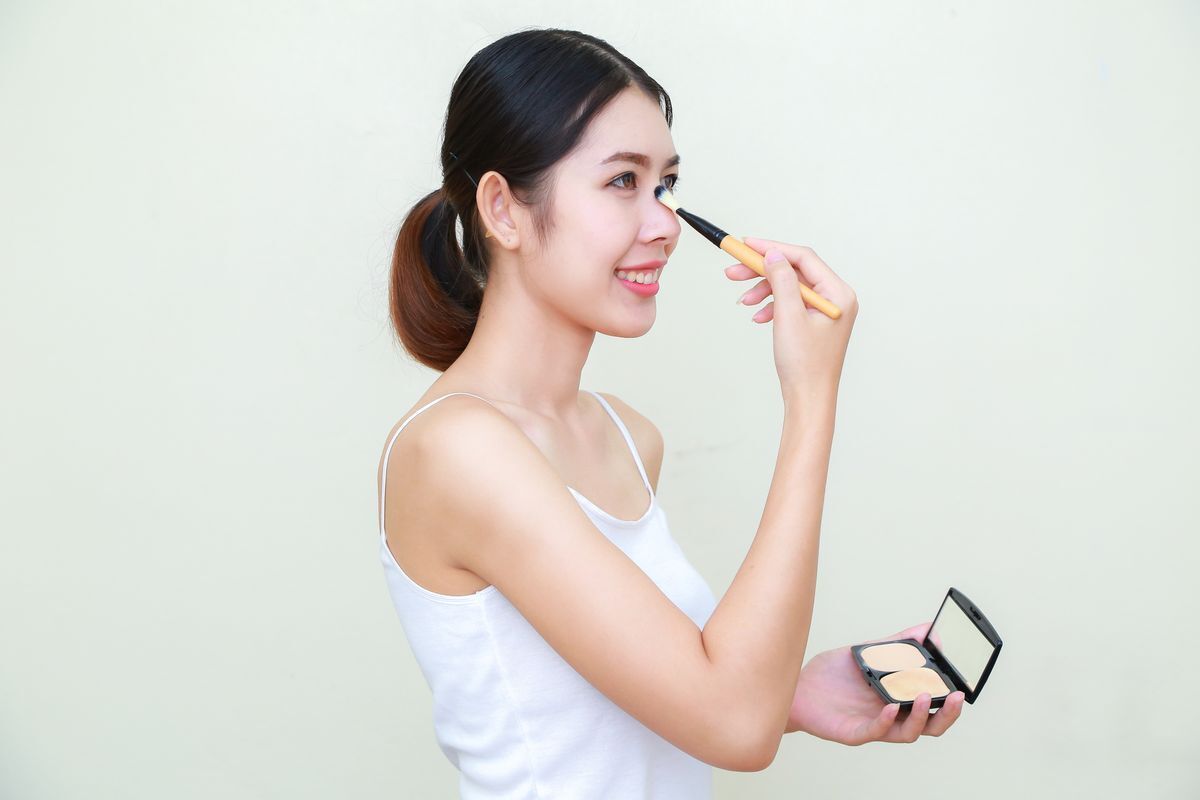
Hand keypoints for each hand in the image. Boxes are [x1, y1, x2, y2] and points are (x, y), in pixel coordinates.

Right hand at [726, 237, 857, 398]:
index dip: (772, 248)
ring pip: (789, 287)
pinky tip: (757, 317)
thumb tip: (773, 253)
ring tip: (742, 300)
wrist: (808, 399)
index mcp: (838, 293)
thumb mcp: (789, 316)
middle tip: (733, 271)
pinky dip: (771, 306)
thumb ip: (782, 280)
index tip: (745, 245)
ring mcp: (825, 311)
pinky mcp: (814, 322)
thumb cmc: (804, 364)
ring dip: (764, 289)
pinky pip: (790, 303)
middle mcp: (836, 298)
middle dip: (762, 270)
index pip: (803, 258)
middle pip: (794, 271)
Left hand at [785, 622, 965, 744]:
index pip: (933, 705)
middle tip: (956, 697)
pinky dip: (886, 720)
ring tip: (924, 696)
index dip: (950, 700)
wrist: (796, 687)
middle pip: (930, 725)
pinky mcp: (855, 733)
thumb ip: (897, 644)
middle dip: (947, 714)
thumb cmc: (831, 675)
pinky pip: (875, 731)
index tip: (963, 684)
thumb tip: (927, 628)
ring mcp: (874, 726)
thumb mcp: (868, 654)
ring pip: (908, 733)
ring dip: (920, 717)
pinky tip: (890, 707)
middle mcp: (890, 716)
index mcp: (898, 698)